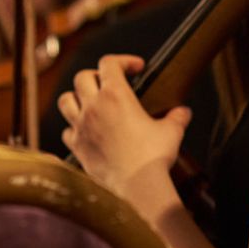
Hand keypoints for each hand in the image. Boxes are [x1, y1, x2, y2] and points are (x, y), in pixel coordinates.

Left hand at [57, 54, 190, 214]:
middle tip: (110, 84)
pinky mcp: (77, 146)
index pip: (109, 63)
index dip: (123, 60)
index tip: (136, 68)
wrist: (136, 187)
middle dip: (96, 76)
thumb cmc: (153, 157)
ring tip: (89, 103)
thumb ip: (176, 117)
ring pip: (65, 100)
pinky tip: (86, 132)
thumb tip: (183, 112)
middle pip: (82, 77)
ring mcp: (81, 126)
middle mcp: (93, 107)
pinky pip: (66, 131)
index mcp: (116, 95)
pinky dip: (73, 128)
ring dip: (76, 98)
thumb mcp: (171, 132)